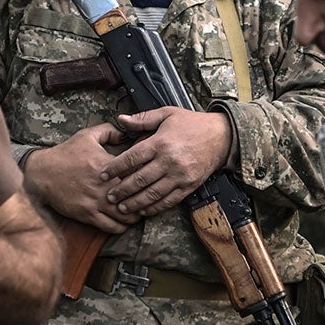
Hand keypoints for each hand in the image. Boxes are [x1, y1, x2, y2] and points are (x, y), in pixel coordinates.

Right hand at [23, 123, 138, 232]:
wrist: (42, 173)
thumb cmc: (65, 154)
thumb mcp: (87, 136)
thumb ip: (110, 131)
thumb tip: (127, 133)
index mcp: (107, 165)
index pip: (137, 174)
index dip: (146, 177)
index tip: (149, 178)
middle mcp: (104, 186)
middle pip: (135, 197)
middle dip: (144, 199)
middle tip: (147, 198)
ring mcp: (96, 202)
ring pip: (126, 216)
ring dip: (135, 215)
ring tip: (138, 212)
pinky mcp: (88, 215)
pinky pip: (112, 227)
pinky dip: (121, 226)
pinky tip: (123, 222)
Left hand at [103, 108, 231, 216]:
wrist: (221, 136)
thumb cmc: (193, 124)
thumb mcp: (167, 114)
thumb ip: (142, 119)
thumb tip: (120, 119)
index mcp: (161, 142)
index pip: (132, 158)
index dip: (115, 168)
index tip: (102, 175)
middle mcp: (169, 160)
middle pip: (140, 179)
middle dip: (121, 190)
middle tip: (108, 196)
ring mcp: (180, 175)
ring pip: (153, 193)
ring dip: (135, 202)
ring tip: (122, 207)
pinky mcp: (189, 186)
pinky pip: (169, 200)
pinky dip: (155, 207)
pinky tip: (143, 210)